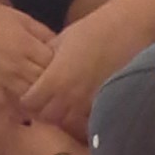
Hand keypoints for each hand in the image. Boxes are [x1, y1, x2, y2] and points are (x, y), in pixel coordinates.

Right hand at [0, 0, 55, 110]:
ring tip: (48, 101)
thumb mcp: (22, 18)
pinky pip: (7, 107)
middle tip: (62, 90)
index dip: (64, 70)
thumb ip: (44, 34)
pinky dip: (18, 110)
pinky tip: (26, 109)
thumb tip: (63, 49)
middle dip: (55, 88)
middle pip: (45, 85)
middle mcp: (16, 65)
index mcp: (27, 45)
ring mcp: (1, 80)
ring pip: (29, 99)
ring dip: (39, 101)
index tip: (68, 71)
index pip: (55, 66)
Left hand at [21, 12, 138, 137]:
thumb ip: (45, 59)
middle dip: (42, 111)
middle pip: (46, 117)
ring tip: (64, 105)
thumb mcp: (60, 40)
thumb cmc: (93, 30)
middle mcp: (69, 96)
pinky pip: (88, 121)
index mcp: (54, 79)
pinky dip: (82, 118)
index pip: (29, 103)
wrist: (127, 30)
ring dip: (63, 117)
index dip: (27, 100)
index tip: (30, 94)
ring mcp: (89, 103)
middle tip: (45, 101)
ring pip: (67, 124)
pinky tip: (82, 106)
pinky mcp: (106, 105)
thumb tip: (34, 69)